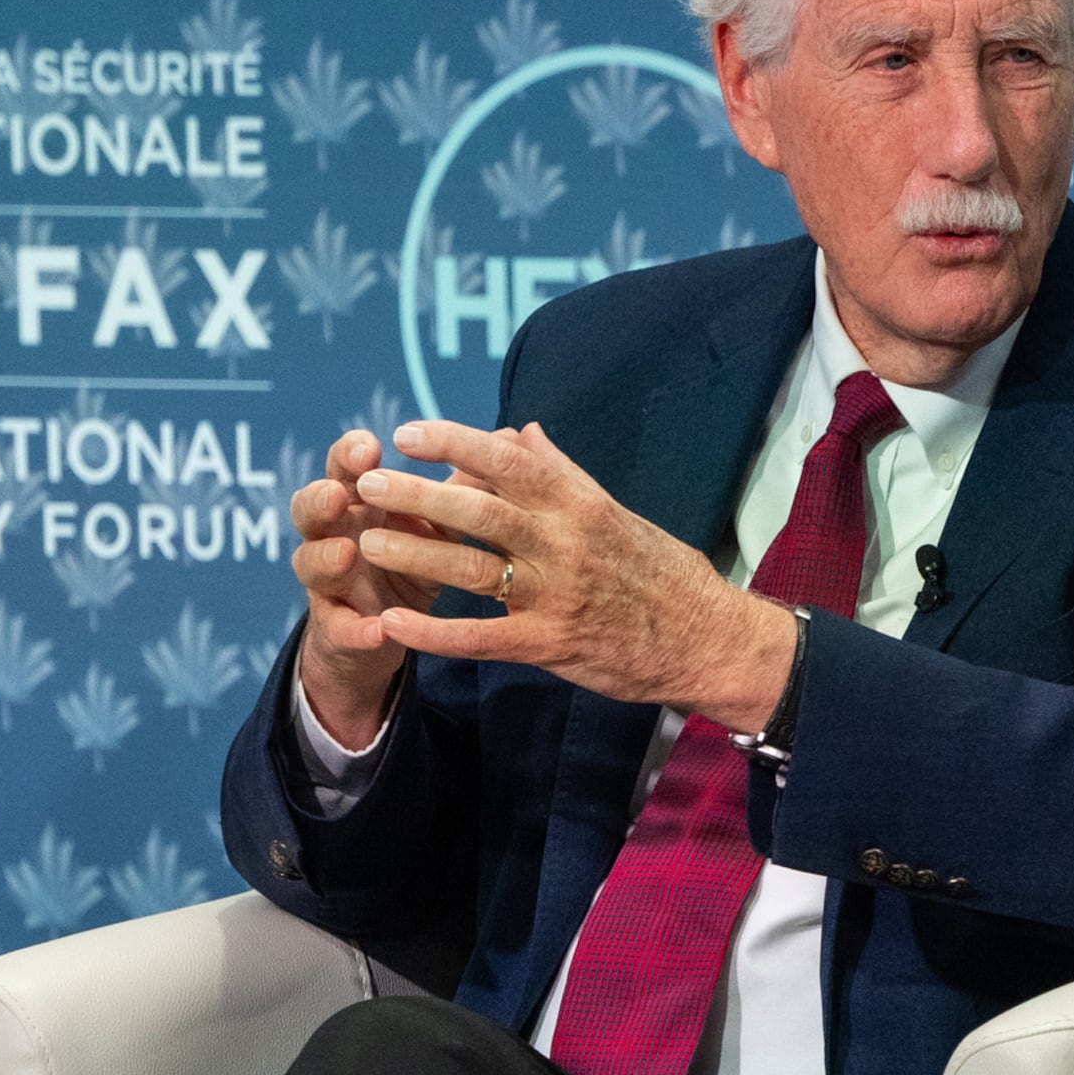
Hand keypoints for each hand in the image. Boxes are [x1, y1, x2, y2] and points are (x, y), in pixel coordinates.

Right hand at [287, 428, 444, 749]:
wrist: (391, 631)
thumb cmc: (416, 559)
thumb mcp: (438, 524)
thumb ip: (461, 487)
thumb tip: (506, 438)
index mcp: (358, 503)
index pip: (344, 469)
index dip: (349, 455)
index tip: (371, 447)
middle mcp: (335, 535)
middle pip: (310, 509)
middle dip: (320, 498)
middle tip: (338, 493)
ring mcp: (330, 583)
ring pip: (310, 564)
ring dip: (325, 558)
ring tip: (347, 553)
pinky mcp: (338, 629)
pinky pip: (340, 629)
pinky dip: (356, 629)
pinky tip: (378, 630)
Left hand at [345, 418, 799, 729]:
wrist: (707, 639)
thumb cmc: (661, 571)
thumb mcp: (616, 513)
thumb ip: (562, 473)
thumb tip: (520, 432)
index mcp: (581, 504)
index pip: (510, 462)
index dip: (455, 443)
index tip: (408, 433)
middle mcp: (566, 543)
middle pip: (480, 511)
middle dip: (418, 495)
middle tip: (366, 483)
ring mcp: (556, 594)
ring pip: (471, 569)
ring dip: (415, 554)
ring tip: (366, 543)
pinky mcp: (549, 642)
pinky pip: (480, 636)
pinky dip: (434, 632)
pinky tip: (392, 624)